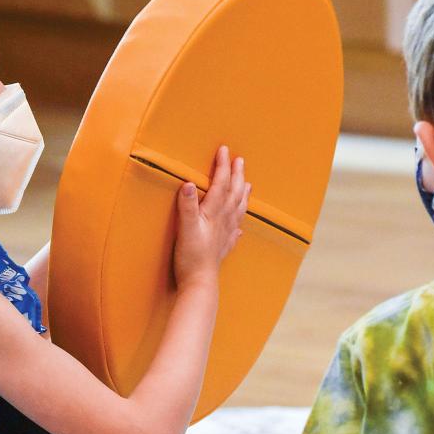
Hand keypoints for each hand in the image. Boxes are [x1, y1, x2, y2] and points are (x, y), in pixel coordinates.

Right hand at [172, 145, 248, 288]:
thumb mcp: (185, 228)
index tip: (224, 150)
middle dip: (237, 175)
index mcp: (214, 213)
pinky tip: (239, 228)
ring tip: (248, 185)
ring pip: (238, 209)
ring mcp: (225, 234)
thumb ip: (187, 206)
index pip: (221, 184)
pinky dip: (238, 225)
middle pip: (234, 193)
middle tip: (240, 161)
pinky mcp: (223, 247)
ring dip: (243, 194)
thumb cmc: (191, 256)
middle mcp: (224, 221)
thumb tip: (187, 184)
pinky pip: (235, 231)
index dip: (223, 166)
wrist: (200, 282)